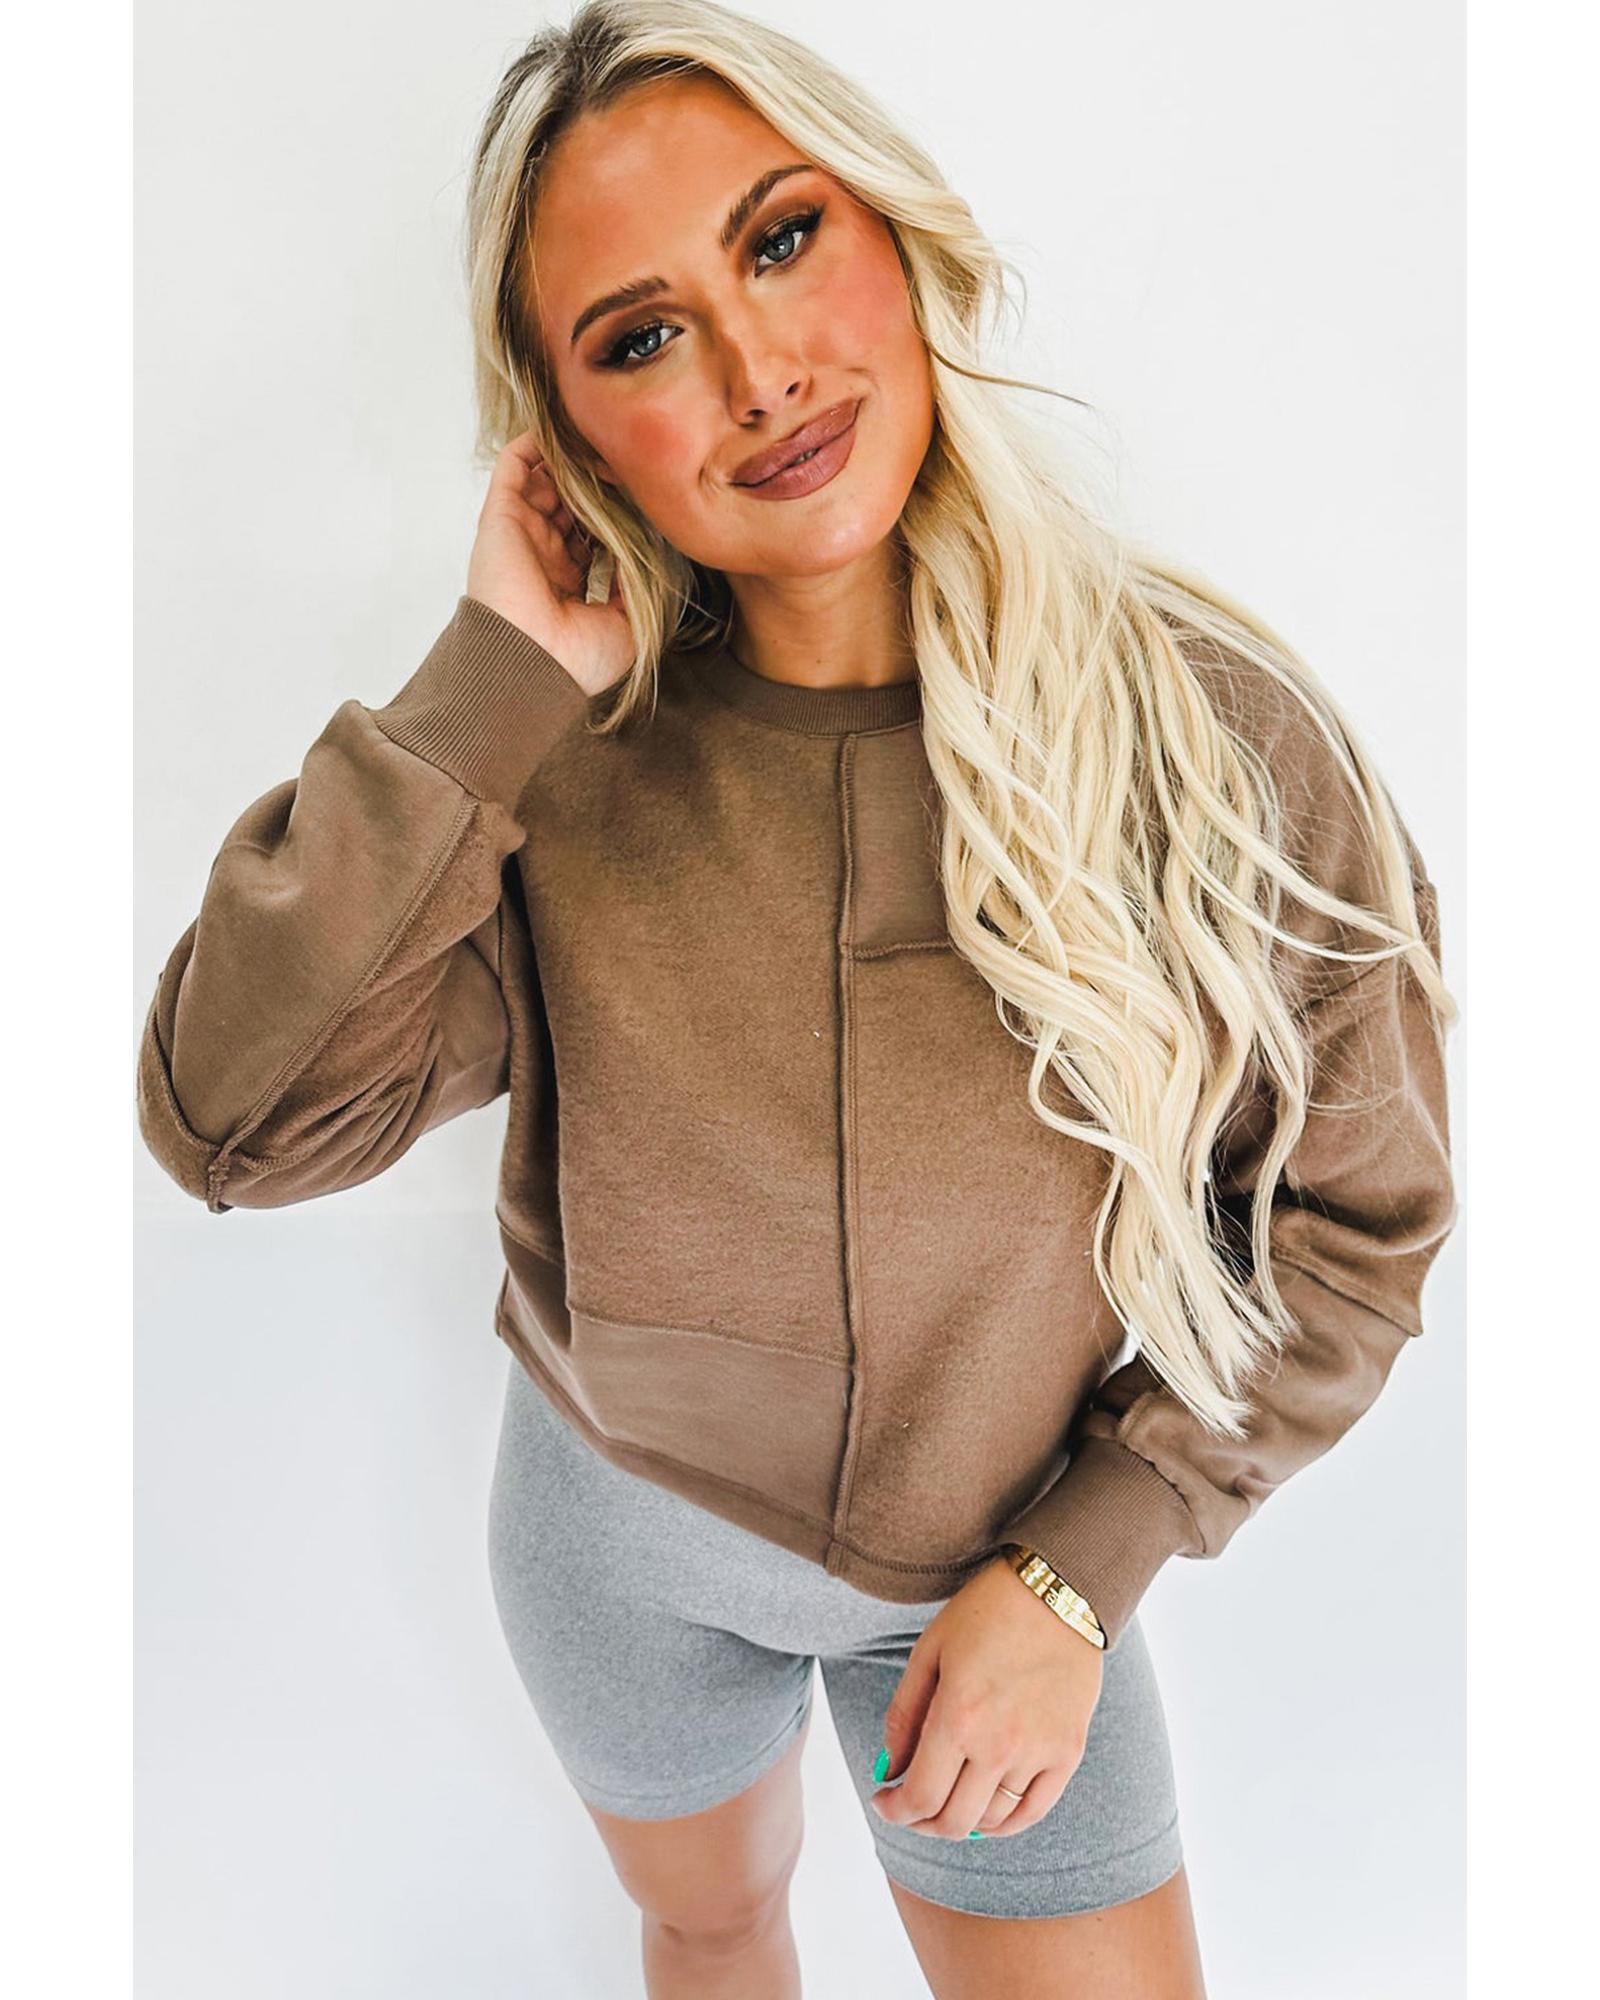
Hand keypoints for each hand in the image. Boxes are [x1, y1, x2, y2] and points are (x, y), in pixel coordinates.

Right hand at [465, 429, 635, 698]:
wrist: (533, 664)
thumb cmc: (578, 659)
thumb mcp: (626, 628)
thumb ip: (635, 590)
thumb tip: (645, 558)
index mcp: (568, 582)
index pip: (591, 533)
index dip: (615, 512)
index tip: (644, 495)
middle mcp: (543, 554)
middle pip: (570, 502)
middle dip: (598, 480)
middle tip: (628, 459)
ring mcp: (522, 532)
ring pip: (545, 479)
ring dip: (572, 458)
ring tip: (603, 437)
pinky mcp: (502, 515)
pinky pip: (514, 466)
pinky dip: (535, 444)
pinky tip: (564, 431)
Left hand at [870, 1555, 1103, 1838]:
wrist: (1057, 1590)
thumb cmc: (986, 1613)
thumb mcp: (929, 1651)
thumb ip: (904, 1715)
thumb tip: (888, 1769)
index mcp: (958, 1716)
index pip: (920, 1797)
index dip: (895, 1810)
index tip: (883, 1802)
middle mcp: (999, 1744)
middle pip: (953, 1821)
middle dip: (921, 1823)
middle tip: (909, 1808)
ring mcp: (1039, 1753)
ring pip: (992, 1821)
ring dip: (961, 1823)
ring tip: (946, 1803)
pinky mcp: (1068, 1753)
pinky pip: (1033, 1812)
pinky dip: (1005, 1824)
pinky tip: (987, 1813)